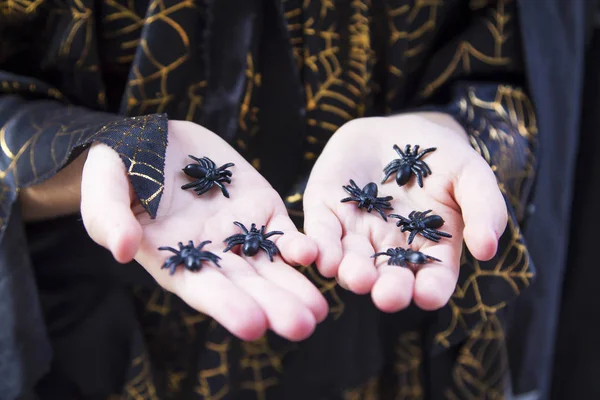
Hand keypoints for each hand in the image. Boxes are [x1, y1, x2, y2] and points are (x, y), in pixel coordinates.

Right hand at [81, 120, 327, 340]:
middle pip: (246, 285)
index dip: (226, 306)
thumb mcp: (103, 186)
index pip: (202, 288)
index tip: (252, 325)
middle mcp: (211, 253)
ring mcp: (240, 231)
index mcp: (173, 257)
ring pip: (271, 265)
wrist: (153, 137)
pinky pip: (283, 231)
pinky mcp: (261, 207)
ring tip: (318, 309)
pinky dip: (298, 244)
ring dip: (295, 286)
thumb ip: (109, 217)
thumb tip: (123, 251)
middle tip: (303, 326)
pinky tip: (312, 254)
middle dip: (274, 306)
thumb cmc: (119, 167)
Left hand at [303, 113, 506, 312]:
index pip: (432, 278)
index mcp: (428, 247)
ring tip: (356, 275)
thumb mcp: (470, 174)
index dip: (431, 289)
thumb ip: (484, 208)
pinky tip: (316, 255)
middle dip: (387, 289)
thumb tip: (487, 250)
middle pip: (388, 277)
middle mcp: (390, 249)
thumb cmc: (438, 156)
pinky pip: (320, 234)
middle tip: (386, 295)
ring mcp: (356, 233)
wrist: (396, 128)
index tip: (427, 295)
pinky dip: (318, 246)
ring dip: (351, 272)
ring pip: (351, 262)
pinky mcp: (326, 212)